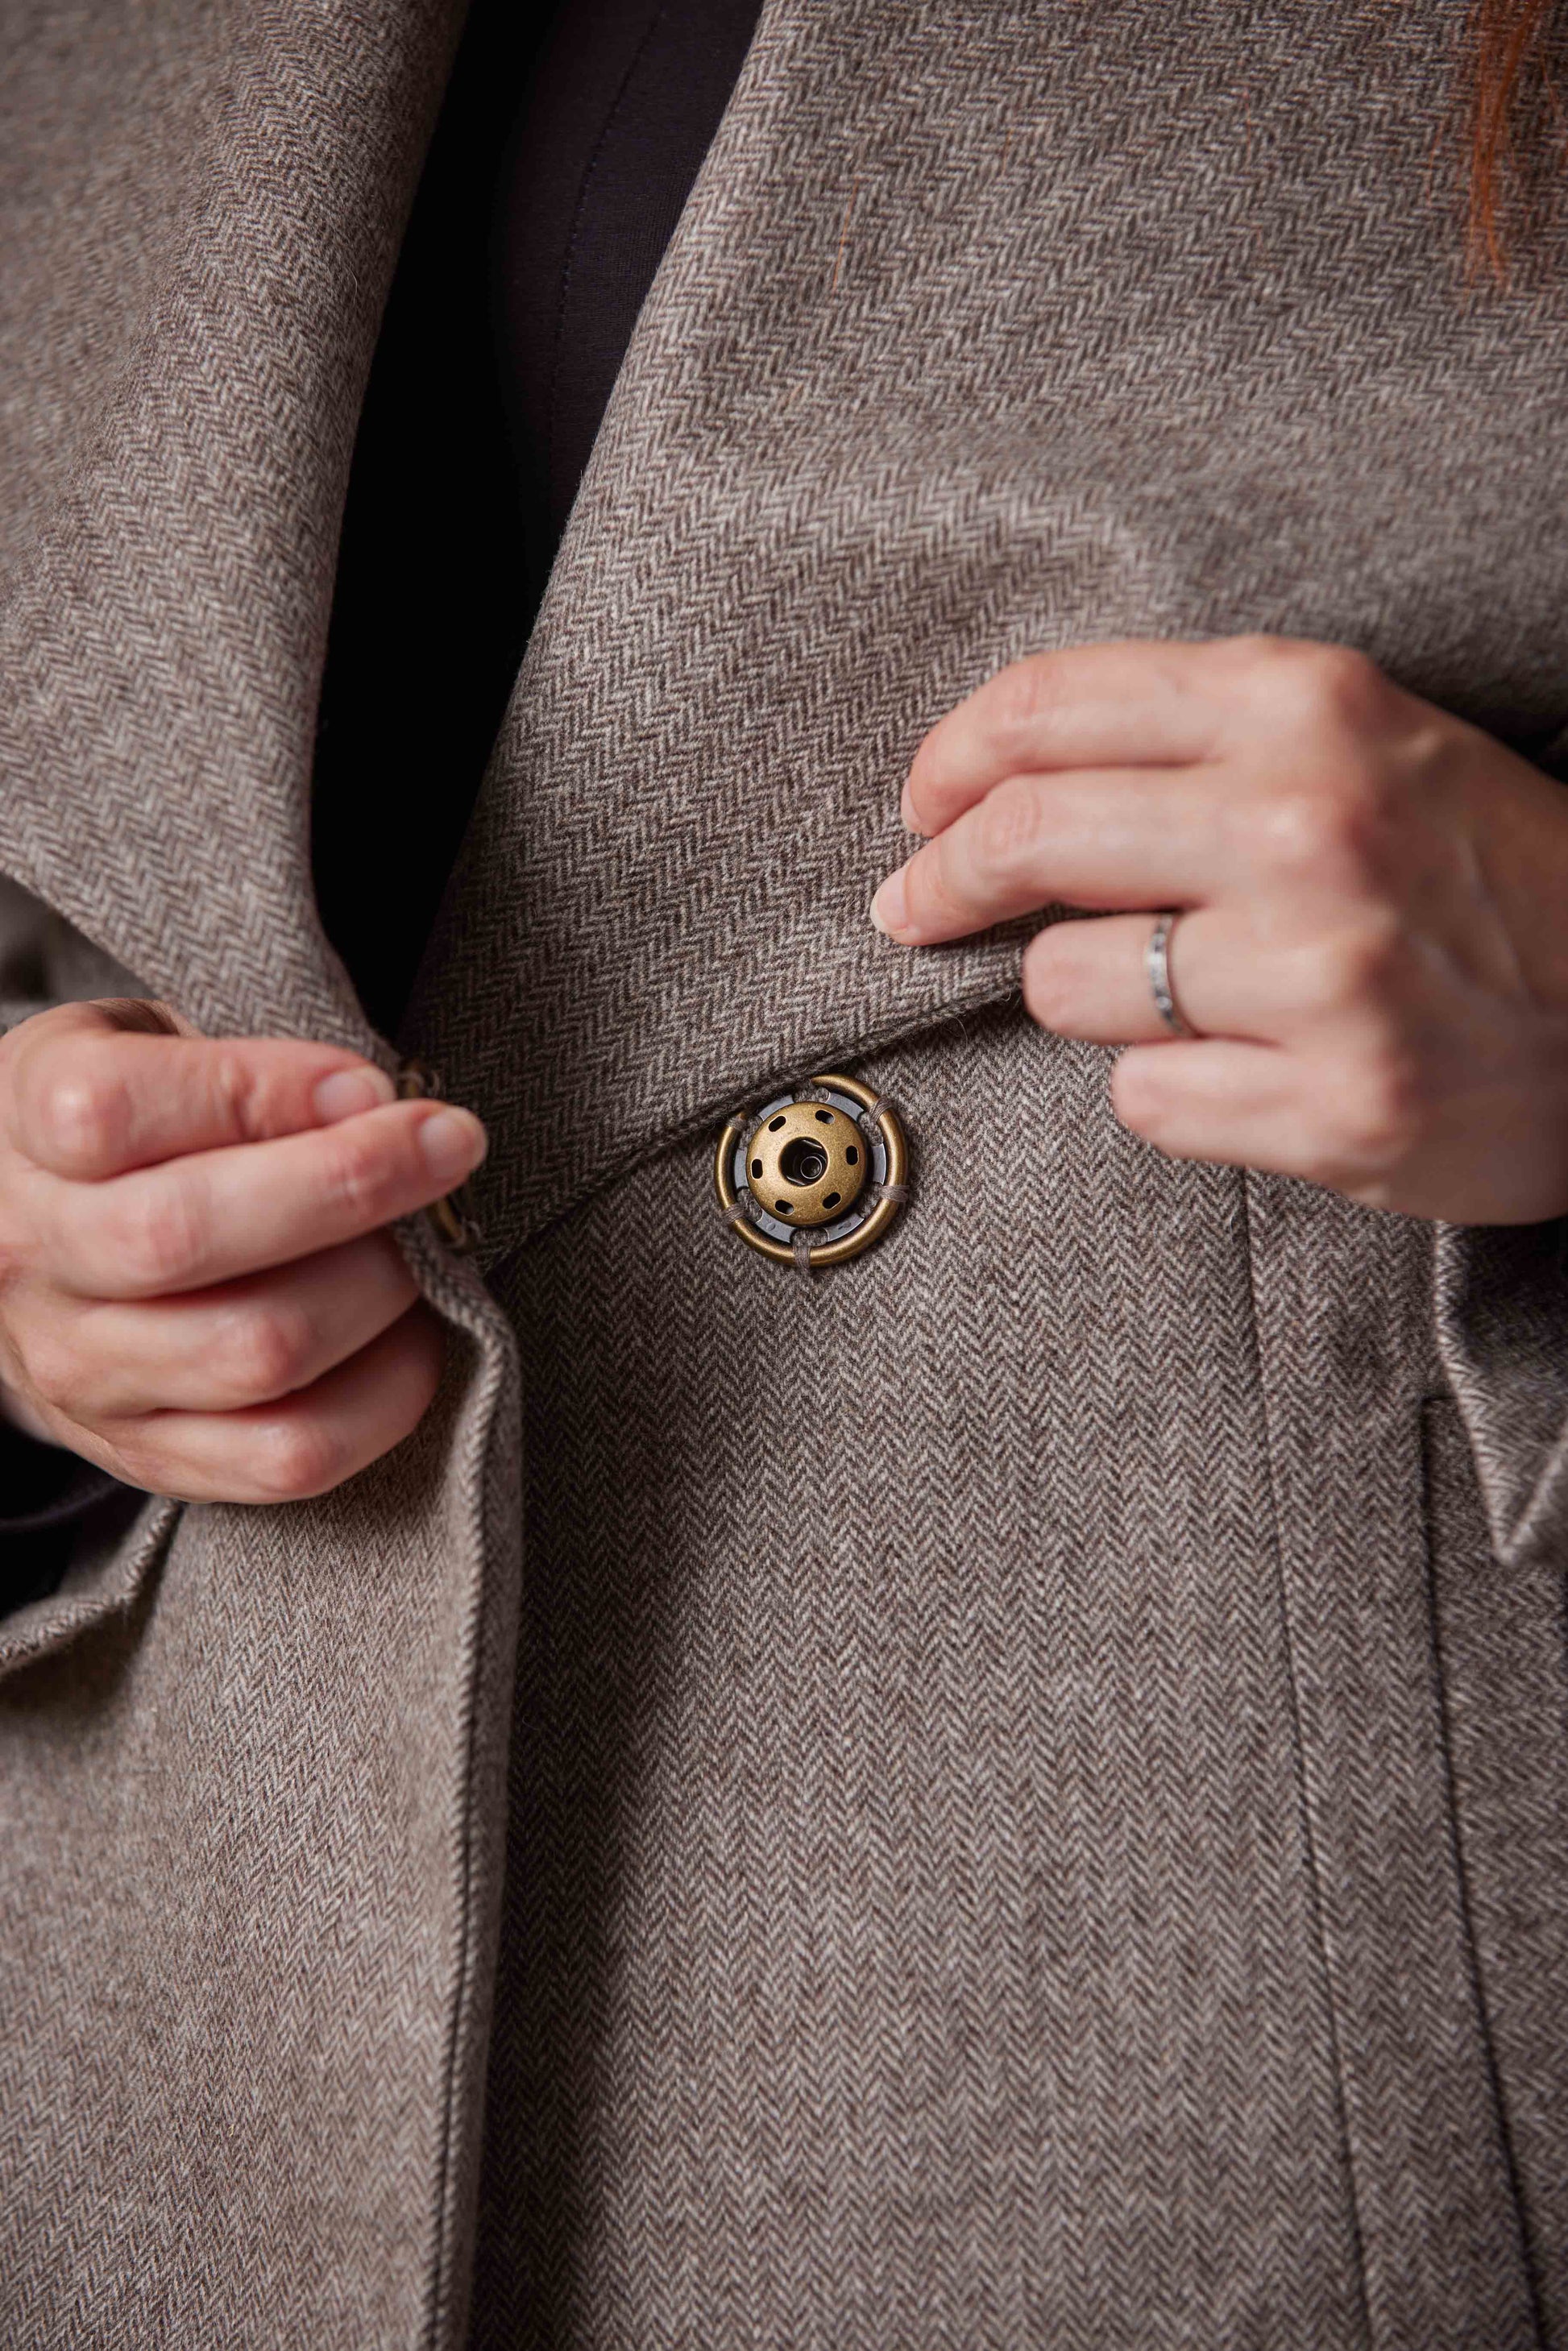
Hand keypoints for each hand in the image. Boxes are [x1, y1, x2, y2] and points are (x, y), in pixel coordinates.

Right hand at [0, 1001, 485, 1500]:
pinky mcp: (147, 1454)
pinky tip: (408, 1334)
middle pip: (186, 1236)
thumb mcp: (149, 1047)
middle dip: (351, 1185)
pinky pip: (287, 1456)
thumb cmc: (126, 1126)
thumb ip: (239, 1065)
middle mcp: (35, 1258)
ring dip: (377, 1291)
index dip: (265, 1091)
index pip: (114, 1111)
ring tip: (422, 1246)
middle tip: (446, 1147)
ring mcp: (83, 1371)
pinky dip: (382, 1396)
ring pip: (253, 1352)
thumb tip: (365, 1103)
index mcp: (25, 1129)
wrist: (28, 1244)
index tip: (371, 1084)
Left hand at [872, 636, 1567, 1224]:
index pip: (1050, 708)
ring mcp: (1321, 973)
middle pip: (1025, 839)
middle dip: (943, 880)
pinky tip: (1254, 1069)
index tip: (918, 807)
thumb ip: (1193, 744)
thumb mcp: (1365, 745)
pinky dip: (1174, 1089)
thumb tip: (990, 792)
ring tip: (1194, 993)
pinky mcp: (1333, 1105)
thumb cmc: (1486, 873)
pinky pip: (1143, 1099)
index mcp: (1308, 707)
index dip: (951, 762)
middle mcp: (1306, 826)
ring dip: (1094, 996)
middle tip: (914, 906)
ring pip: (1065, 985)